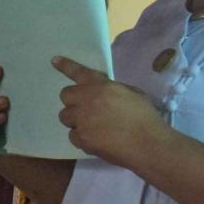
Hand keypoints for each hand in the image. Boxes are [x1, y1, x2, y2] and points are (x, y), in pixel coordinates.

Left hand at [53, 56, 171, 168]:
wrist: (149, 143)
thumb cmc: (145, 118)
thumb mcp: (132, 93)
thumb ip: (112, 90)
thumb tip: (103, 95)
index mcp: (102, 85)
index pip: (79, 72)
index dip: (66, 66)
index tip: (54, 60)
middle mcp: (87, 99)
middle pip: (65, 96)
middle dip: (73, 102)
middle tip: (86, 111)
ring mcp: (82, 118)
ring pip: (65, 117)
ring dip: (76, 121)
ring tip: (94, 128)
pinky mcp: (82, 137)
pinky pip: (73, 136)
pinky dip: (82, 139)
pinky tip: (97, 141)